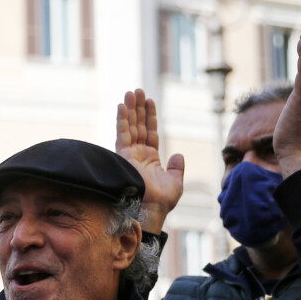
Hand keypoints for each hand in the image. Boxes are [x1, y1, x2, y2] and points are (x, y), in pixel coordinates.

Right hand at [115, 88, 185, 232]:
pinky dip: (122, 120)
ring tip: (131, 92)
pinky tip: (122, 105)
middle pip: (138, 126)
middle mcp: (138, 155)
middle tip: (137, 90)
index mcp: (151, 159)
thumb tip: (178, 154)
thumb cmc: (163, 200)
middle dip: (138, 108)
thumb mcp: (176, 181)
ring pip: (130, 126)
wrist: (152, 208)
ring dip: (130, 109)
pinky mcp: (124, 156)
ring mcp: (130, 155)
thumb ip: (177, 167)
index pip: (150, 132)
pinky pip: (122, 134)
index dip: (150, 116)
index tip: (150, 100)